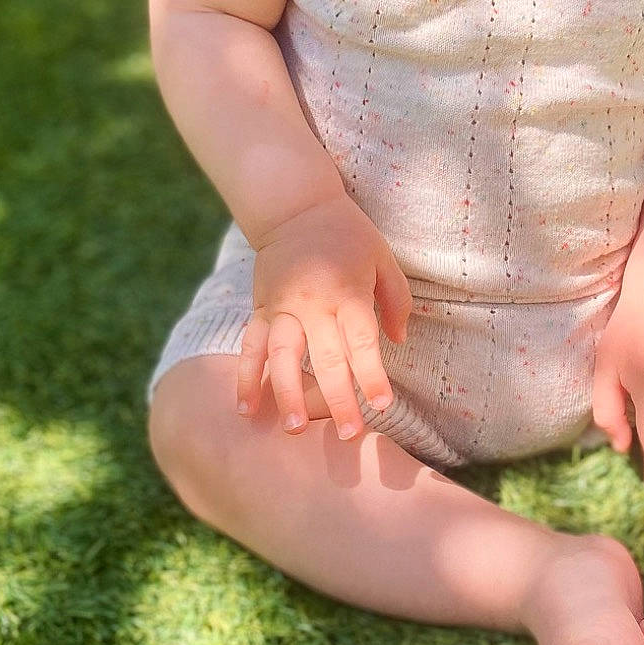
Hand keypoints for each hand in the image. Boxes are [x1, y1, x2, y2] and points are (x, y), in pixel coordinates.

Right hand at [237, 195, 411, 439]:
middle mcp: (313, 303)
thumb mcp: (383, 257)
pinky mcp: (260, 308)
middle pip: (326, 358)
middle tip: (350, 436)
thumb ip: (396, 299)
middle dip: (338, 399)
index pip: (362, 341)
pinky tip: (245, 408)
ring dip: (287, 394)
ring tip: (293, 429)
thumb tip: (398, 341)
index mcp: (348, 291)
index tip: (382, 406)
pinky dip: (246, 376)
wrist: (296, 208)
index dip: (373, 375)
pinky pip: (251, 345)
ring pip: (282, 356)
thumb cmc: (348, 235)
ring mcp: (282, 307)